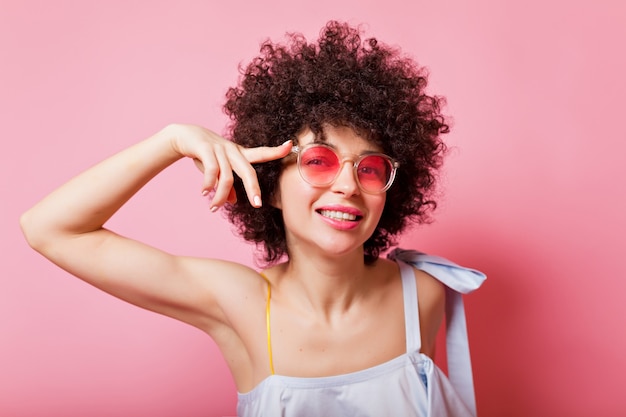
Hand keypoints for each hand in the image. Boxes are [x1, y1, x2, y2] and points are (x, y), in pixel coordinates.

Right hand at [166, 124, 291, 209]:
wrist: (184, 136)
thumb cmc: (206, 154)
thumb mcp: (218, 169)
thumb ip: (228, 185)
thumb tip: (234, 201)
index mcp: (239, 154)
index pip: (261, 152)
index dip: (276, 150)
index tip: (291, 145)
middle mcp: (232, 150)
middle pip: (248, 171)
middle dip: (253, 188)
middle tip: (257, 205)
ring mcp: (219, 149)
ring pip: (226, 177)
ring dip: (220, 196)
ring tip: (213, 208)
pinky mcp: (205, 149)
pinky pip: (211, 171)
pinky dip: (208, 185)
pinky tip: (204, 193)